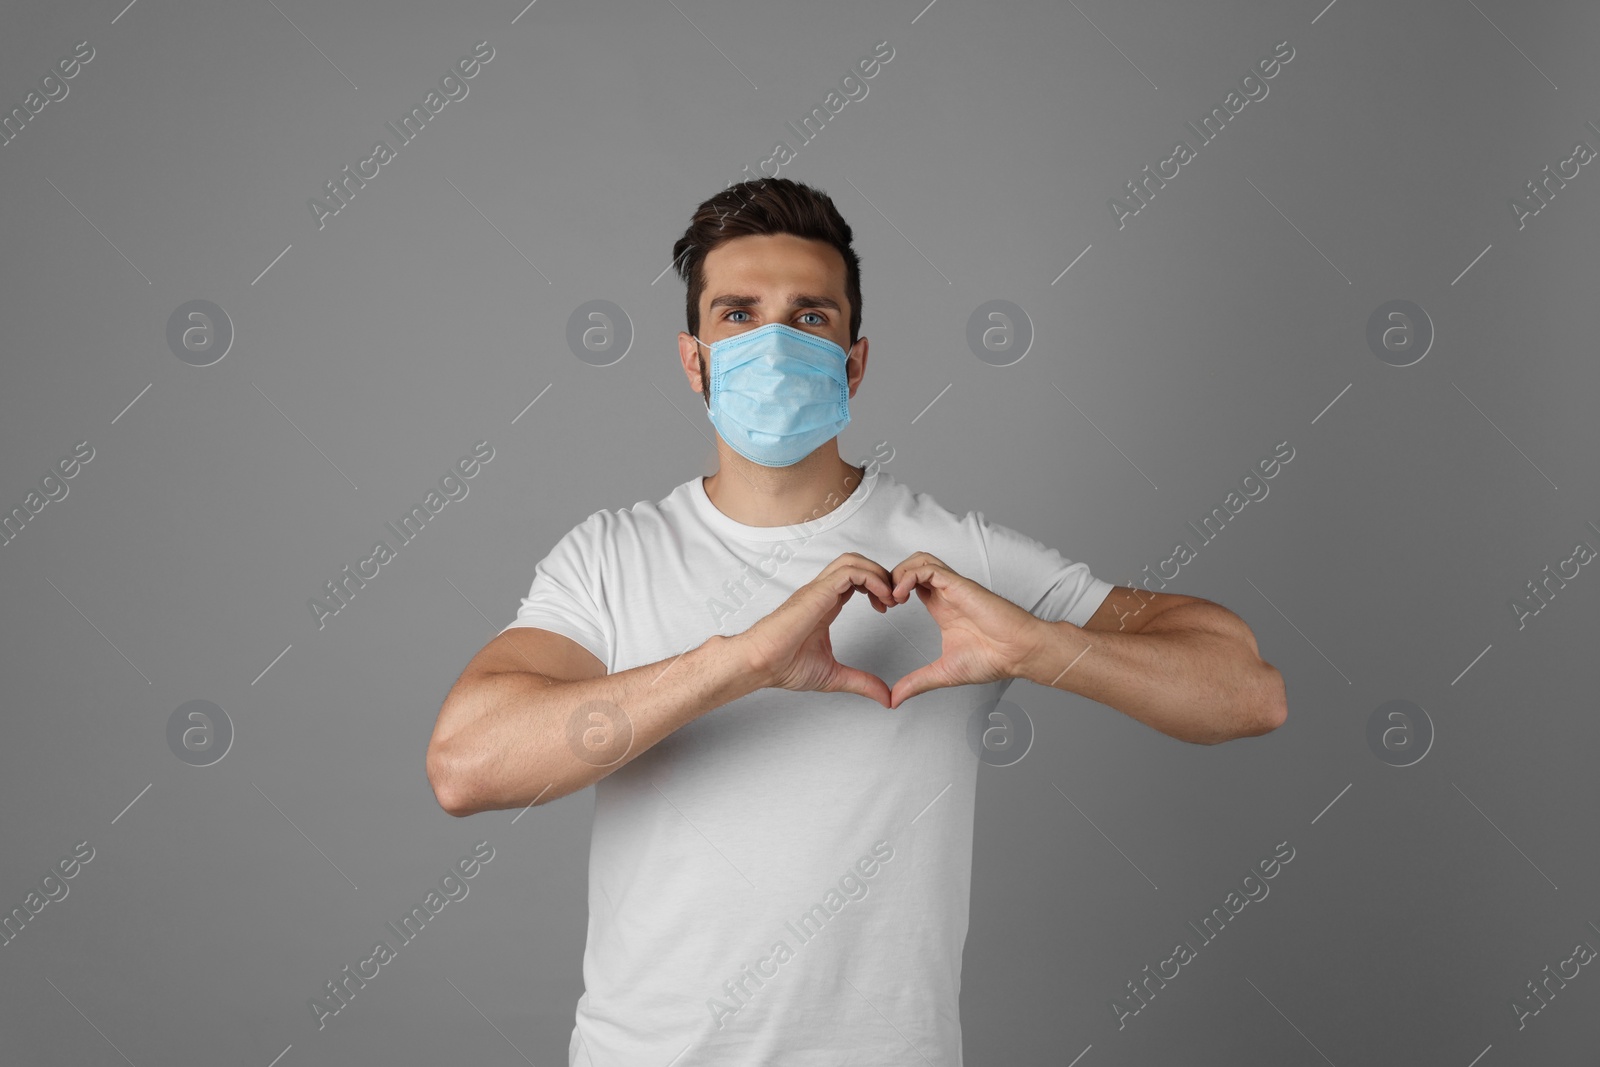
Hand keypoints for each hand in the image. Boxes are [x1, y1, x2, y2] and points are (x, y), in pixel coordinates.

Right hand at [736, 552, 897, 707]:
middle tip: (894, 599)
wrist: (760, 663)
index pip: (854, 580)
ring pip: (853, 561)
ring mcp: (818, 590)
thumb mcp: (834, 676)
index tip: (888, 608)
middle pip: (856, 563)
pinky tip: (880, 599)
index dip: (876, 587)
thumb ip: (861, 682)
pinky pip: (850, 572)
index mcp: (824, 605)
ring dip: (878, 574)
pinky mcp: (817, 592)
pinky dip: (871, 579)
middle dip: (881, 575)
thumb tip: (886, 698)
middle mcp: (821, 593)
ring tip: (889, 597)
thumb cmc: (784, 666)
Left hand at [885, 552, 1045, 709]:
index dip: (891, 591)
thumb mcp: (943, 672)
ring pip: (919, 560)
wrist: (1018, 653)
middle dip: (890, 577)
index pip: (910, 584)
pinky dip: (909, 576)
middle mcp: (946, 593)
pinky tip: (901, 596)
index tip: (882, 610)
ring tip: (892, 597)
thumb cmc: (992, 658)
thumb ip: (917, 682)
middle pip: (912, 565)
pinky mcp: (960, 585)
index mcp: (941, 607)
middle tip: (881, 601)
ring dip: (899, 573)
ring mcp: (953, 587)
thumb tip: (895, 699)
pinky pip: (928, 569)